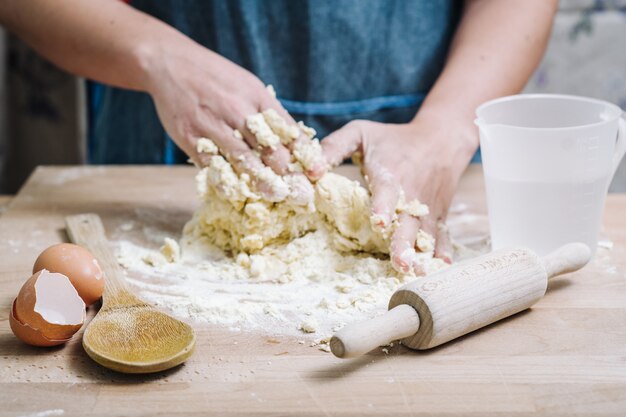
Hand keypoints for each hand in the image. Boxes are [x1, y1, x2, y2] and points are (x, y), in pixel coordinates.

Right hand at [144, 40, 313, 201]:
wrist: (169, 64)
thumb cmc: (216, 78)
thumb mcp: (249, 86)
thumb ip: (268, 112)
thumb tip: (294, 141)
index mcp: (257, 96)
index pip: (287, 128)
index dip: (303, 152)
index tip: (316, 171)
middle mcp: (237, 110)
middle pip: (268, 147)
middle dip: (287, 173)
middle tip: (300, 193)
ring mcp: (213, 126)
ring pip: (242, 160)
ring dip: (261, 181)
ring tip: (275, 196)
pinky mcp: (191, 139)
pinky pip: (213, 166)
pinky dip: (226, 181)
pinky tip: (238, 194)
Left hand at [314, 119, 475, 273]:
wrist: (441, 138)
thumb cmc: (393, 138)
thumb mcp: (360, 132)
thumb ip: (333, 148)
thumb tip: (310, 171)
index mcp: (391, 173)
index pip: (387, 191)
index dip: (383, 206)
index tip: (379, 223)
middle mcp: (412, 193)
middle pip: (408, 221)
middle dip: (404, 243)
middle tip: (401, 263)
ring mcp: (428, 206)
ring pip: (427, 232)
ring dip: (423, 254)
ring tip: (419, 273)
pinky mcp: (439, 214)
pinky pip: (443, 234)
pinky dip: (444, 249)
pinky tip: (442, 266)